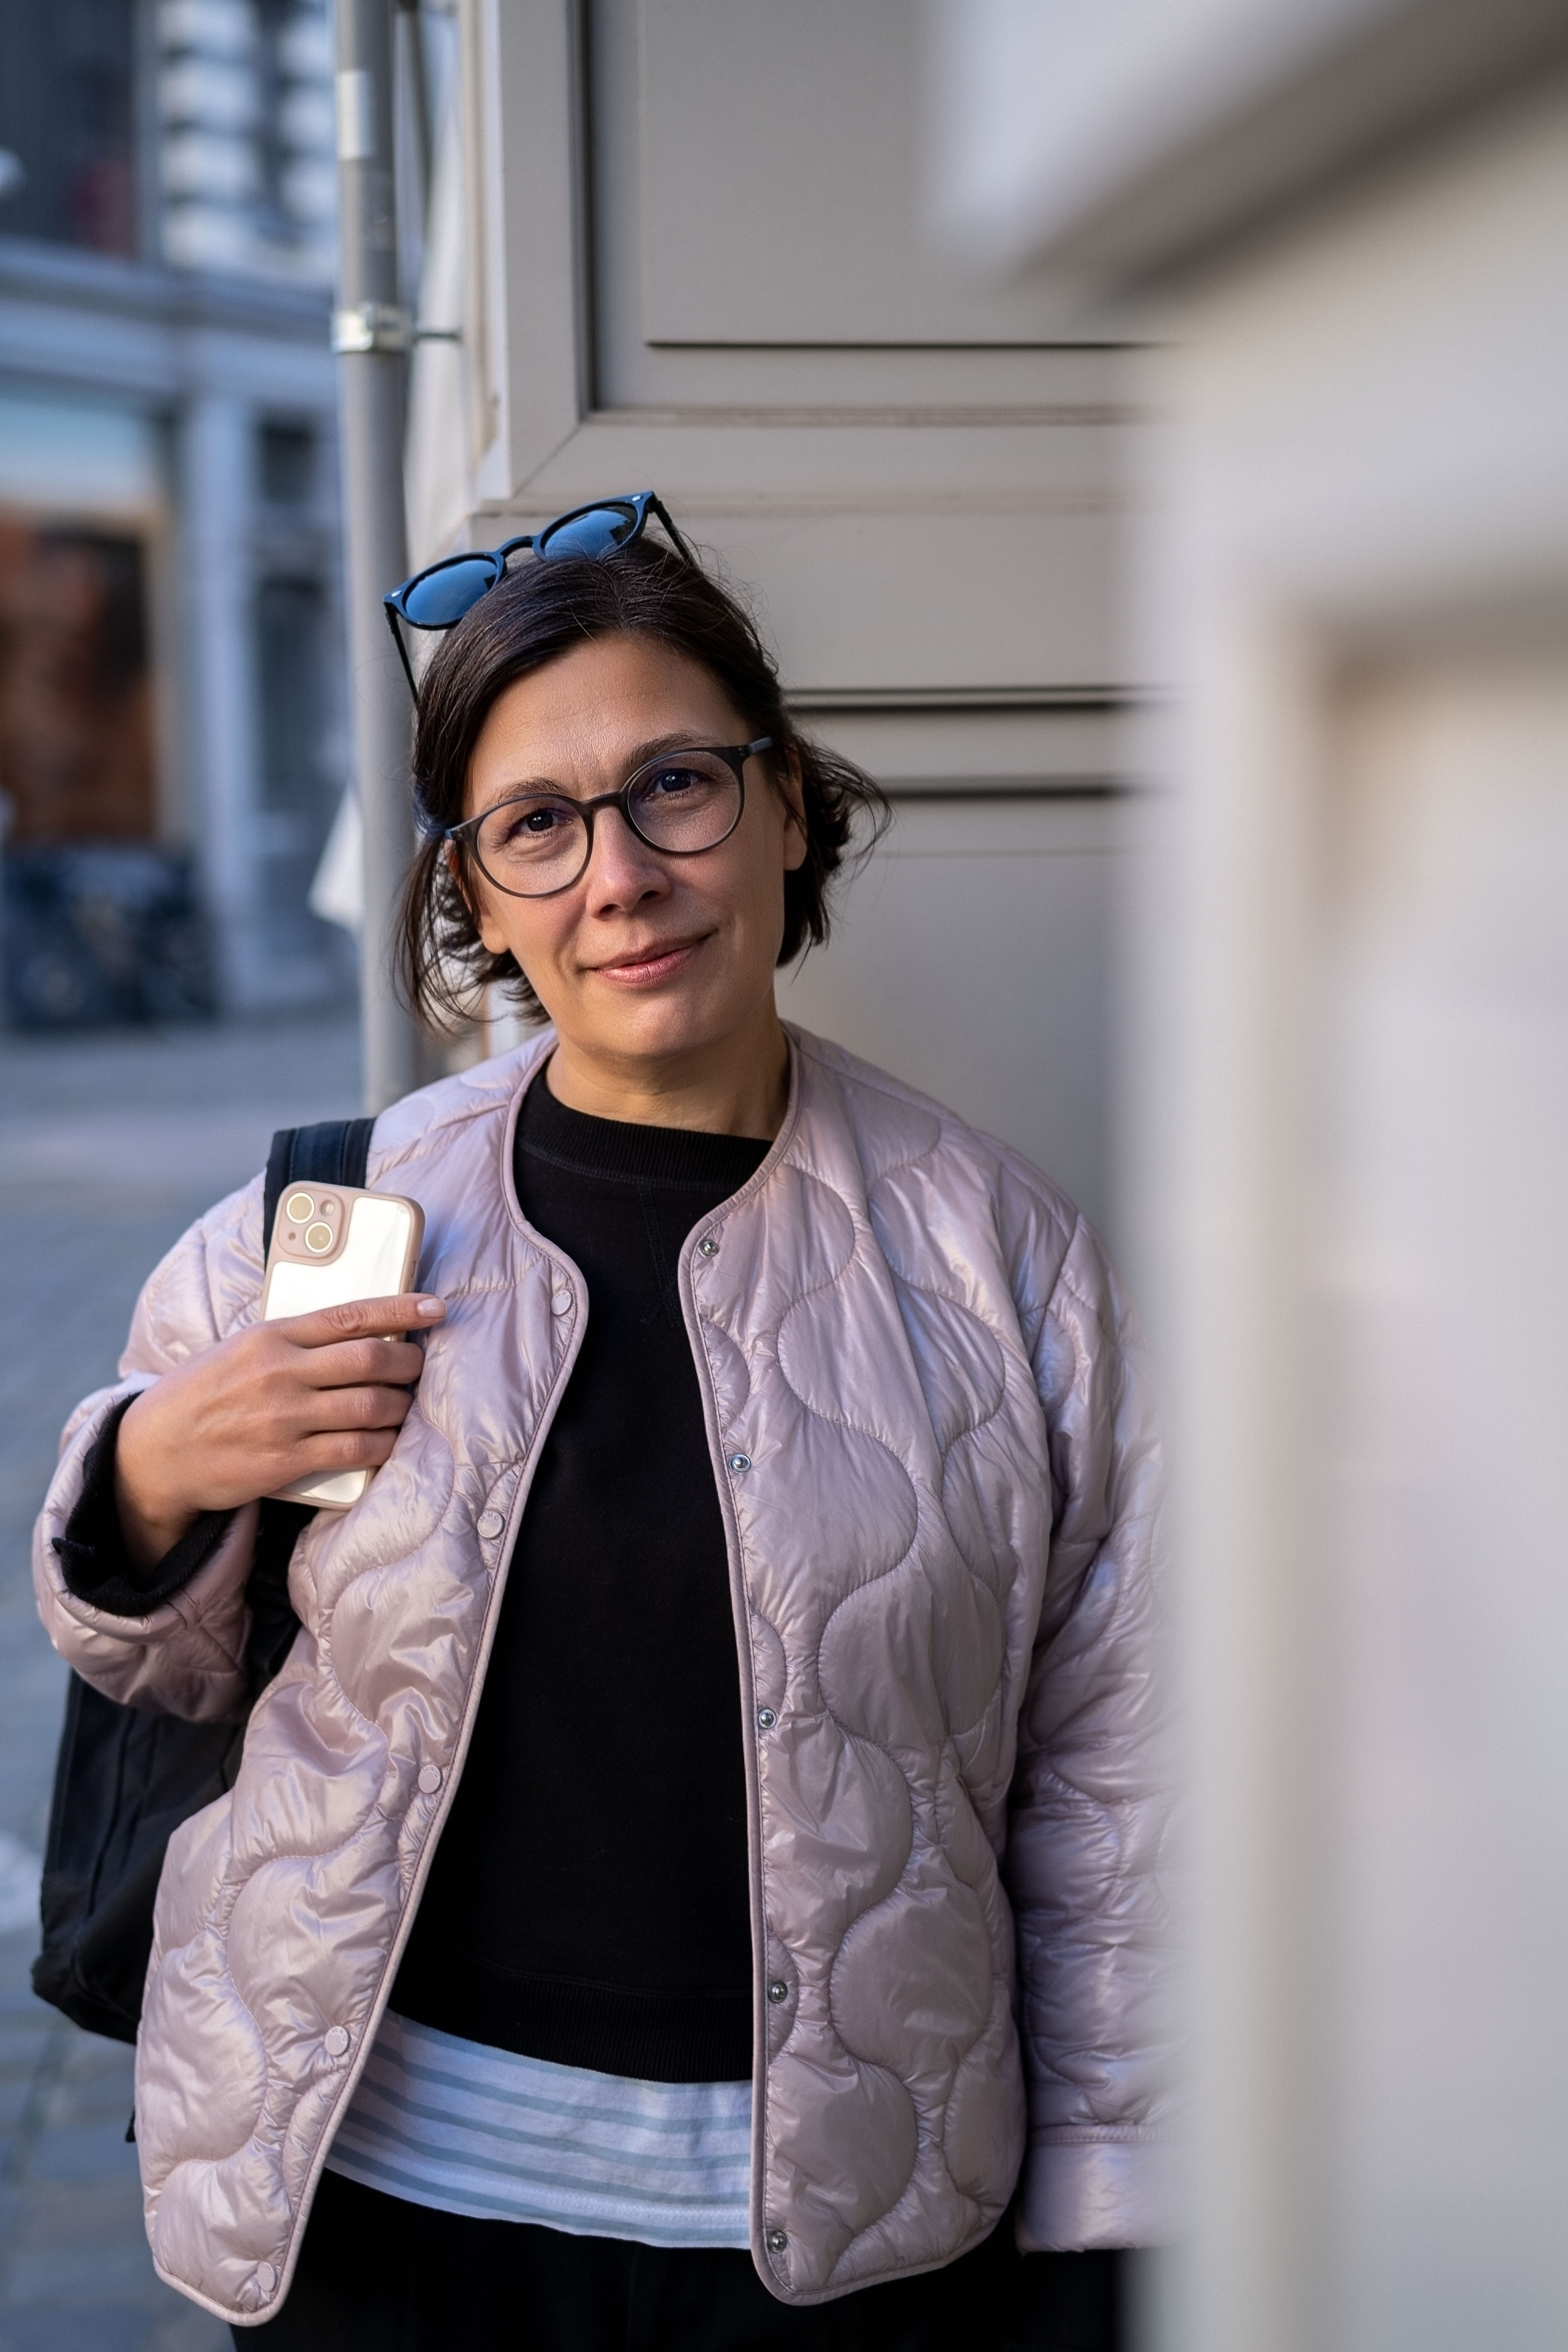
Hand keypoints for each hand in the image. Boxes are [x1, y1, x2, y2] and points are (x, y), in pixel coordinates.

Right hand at [115, 1294, 446, 1571]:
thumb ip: (293, 1339)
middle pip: (371, 1360)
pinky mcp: (285, 1459)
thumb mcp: (240, 1349)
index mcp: (272, 1335)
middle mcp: (281, 1372)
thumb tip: (357, 1330)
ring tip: (405, 1406)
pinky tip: (389, 1441)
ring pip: (370, 1406)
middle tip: (419, 1368)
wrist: (154, 1452)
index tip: (435, 1308)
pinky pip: (354, 1450)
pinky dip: (382, 1445)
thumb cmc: (204, 1394)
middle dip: (409, 1364)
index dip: (401, 1310)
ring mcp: (284, 1417)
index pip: (351, 1315)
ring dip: (401, 1406)